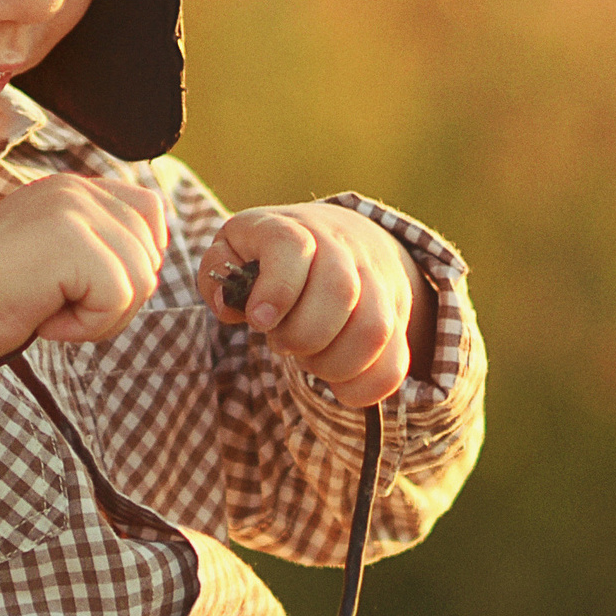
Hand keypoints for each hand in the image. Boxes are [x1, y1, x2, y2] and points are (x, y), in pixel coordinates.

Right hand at [0, 172, 167, 420]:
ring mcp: (74, 212)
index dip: (136, 261)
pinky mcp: (73, 244)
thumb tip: (154, 259)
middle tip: (58, 307)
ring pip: (141, 280)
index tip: (88, 287)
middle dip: (116, 299)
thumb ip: (93, 241)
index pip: (149, 213)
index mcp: (72, 188)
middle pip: (151, 253)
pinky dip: (87, 326)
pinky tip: (45, 320)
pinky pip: (119, 299)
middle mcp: (76, 190)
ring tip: (48, 312)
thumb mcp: (48, 252)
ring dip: (101, 316)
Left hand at [200, 203, 433, 408]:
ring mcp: (377, 282)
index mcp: (295, 229)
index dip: (277, 289)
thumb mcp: (236, 248)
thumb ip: (218, 272)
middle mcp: (343, 249)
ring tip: (311, 360)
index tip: (260, 321)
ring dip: (333, 363)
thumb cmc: (273, 255)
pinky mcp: (397, 317)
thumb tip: (228, 305)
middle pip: (340, 290)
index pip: (293, 246)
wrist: (344, 237)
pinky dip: (365, 386)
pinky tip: (339, 384)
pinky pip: (395, 362)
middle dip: (304, 334)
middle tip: (283, 342)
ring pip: (373, 329)